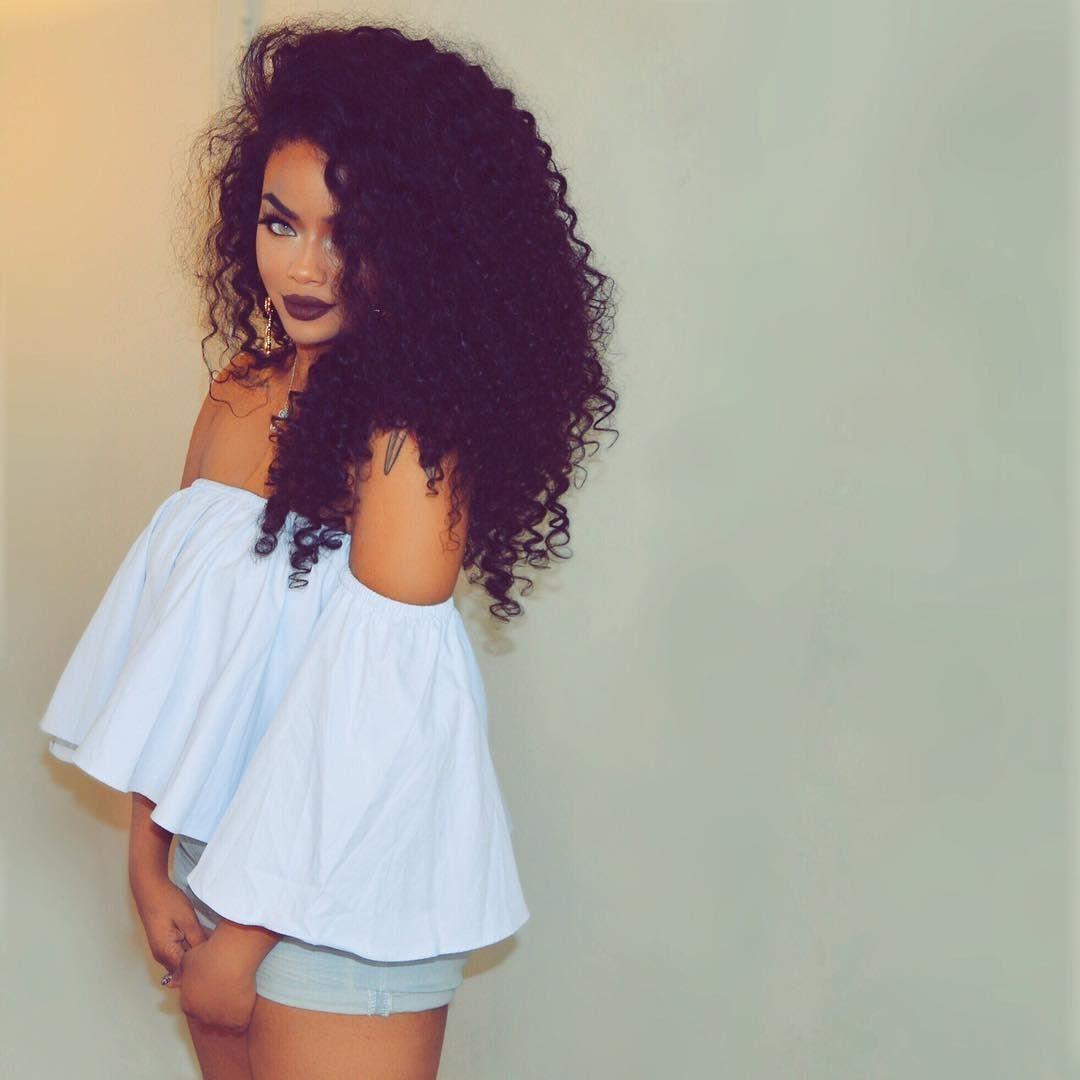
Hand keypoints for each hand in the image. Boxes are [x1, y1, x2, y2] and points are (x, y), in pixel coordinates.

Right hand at [130, 870, 210, 987]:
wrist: (149, 889)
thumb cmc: (167, 902)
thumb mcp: (187, 920)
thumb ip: (197, 940)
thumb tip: (209, 955)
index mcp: (166, 953)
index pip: (188, 972)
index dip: (204, 968)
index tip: (218, 960)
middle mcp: (161, 956)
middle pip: (185, 969)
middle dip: (201, 963)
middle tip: (218, 951)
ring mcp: (161, 951)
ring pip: (182, 960)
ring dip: (195, 955)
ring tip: (210, 943)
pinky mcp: (163, 943)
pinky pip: (179, 952)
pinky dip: (190, 948)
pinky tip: (201, 937)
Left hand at [178, 933, 257, 1033]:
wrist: (231, 958)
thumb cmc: (210, 956)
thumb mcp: (188, 961)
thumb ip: (179, 974)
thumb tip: (169, 982)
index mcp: (187, 1004)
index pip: (194, 1007)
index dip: (204, 996)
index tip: (213, 986)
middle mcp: (201, 1016)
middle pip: (208, 1016)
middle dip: (215, 1006)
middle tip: (225, 989)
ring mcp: (220, 1020)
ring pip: (224, 1022)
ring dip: (229, 1012)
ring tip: (237, 994)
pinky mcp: (237, 1021)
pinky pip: (239, 1023)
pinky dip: (243, 1014)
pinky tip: (246, 1001)